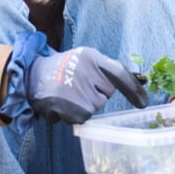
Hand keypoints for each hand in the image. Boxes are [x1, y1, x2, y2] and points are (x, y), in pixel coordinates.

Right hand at [28, 46, 147, 123]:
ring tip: (69, 94)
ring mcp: (79, 90)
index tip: (143, 101)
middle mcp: (86, 72)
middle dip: (97, 92)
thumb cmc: (61, 68)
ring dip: (86, 104)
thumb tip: (137, 82)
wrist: (31, 77)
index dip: (133, 88)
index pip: (118, 73)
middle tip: (78, 86)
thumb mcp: (83, 58)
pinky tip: (64, 104)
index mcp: (91, 57)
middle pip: (108, 92)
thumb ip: (104, 68)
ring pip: (97, 105)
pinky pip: (85, 116)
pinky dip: (76, 113)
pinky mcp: (72, 108)